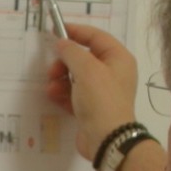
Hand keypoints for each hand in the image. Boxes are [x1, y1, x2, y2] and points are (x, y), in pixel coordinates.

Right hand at [46, 22, 143, 155]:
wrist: (107, 139)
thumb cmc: (101, 100)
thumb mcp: (86, 70)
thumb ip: (71, 52)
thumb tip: (62, 44)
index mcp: (119, 58)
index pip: (96, 37)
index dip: (76, 32)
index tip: (56, 30)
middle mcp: (113, 72)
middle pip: (84, 57)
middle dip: (65, 61)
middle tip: (53, 69)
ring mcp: (102, 91)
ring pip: (76, 76)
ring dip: (60, 78)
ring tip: (51, 87)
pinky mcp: (92, 107)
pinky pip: (74, 93)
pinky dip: (62, 92)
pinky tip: (53, 96)